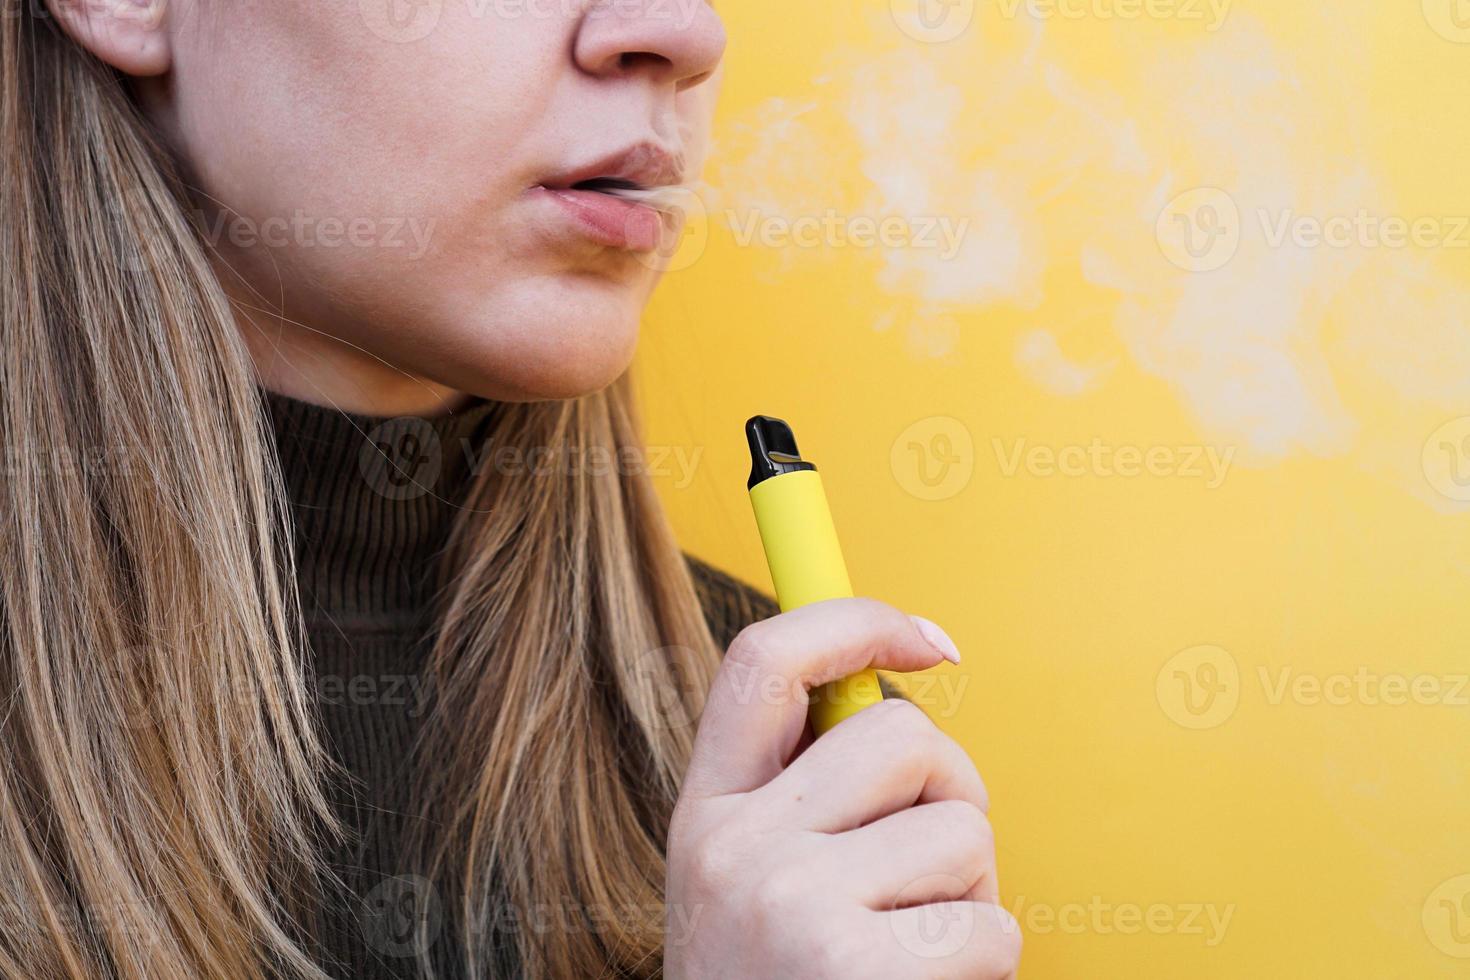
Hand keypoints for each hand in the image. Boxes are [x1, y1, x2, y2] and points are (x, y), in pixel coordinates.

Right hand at [664, 598, 1019, 978]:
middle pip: (904, 736)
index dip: (855, 621)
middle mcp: (735, 848)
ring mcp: (792, 907)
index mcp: (705, 815)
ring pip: (963, 829)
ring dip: (969, 891)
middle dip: (951, 793)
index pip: (763, 661)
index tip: (930, 641)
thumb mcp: (746, 888)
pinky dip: (985, 965)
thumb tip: (902, 692)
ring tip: (912, 950)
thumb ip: (801, 798)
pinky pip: (990, 922)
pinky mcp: (859, 971)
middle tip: (930, 867)